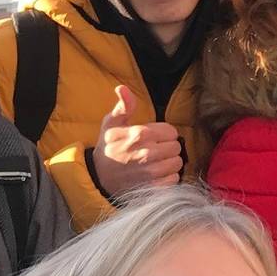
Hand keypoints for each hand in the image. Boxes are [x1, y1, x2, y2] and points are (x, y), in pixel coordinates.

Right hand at [95, 84, 183, 198]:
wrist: (98, 176)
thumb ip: (124, 106)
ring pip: (177, 163)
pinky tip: (156, 175)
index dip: (165, 134)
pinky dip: (168, 178)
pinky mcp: (152, 187)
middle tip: (155, 150)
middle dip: (168, 148)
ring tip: (156, 162)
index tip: (154, 138)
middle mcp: (147, 153)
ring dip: (169, 163)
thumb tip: (122, 88)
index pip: (172, 132)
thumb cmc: (108, 147)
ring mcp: (151, 172)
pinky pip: (174, 179)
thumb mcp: (111, 123)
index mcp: (140, 134)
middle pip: (177, 147)